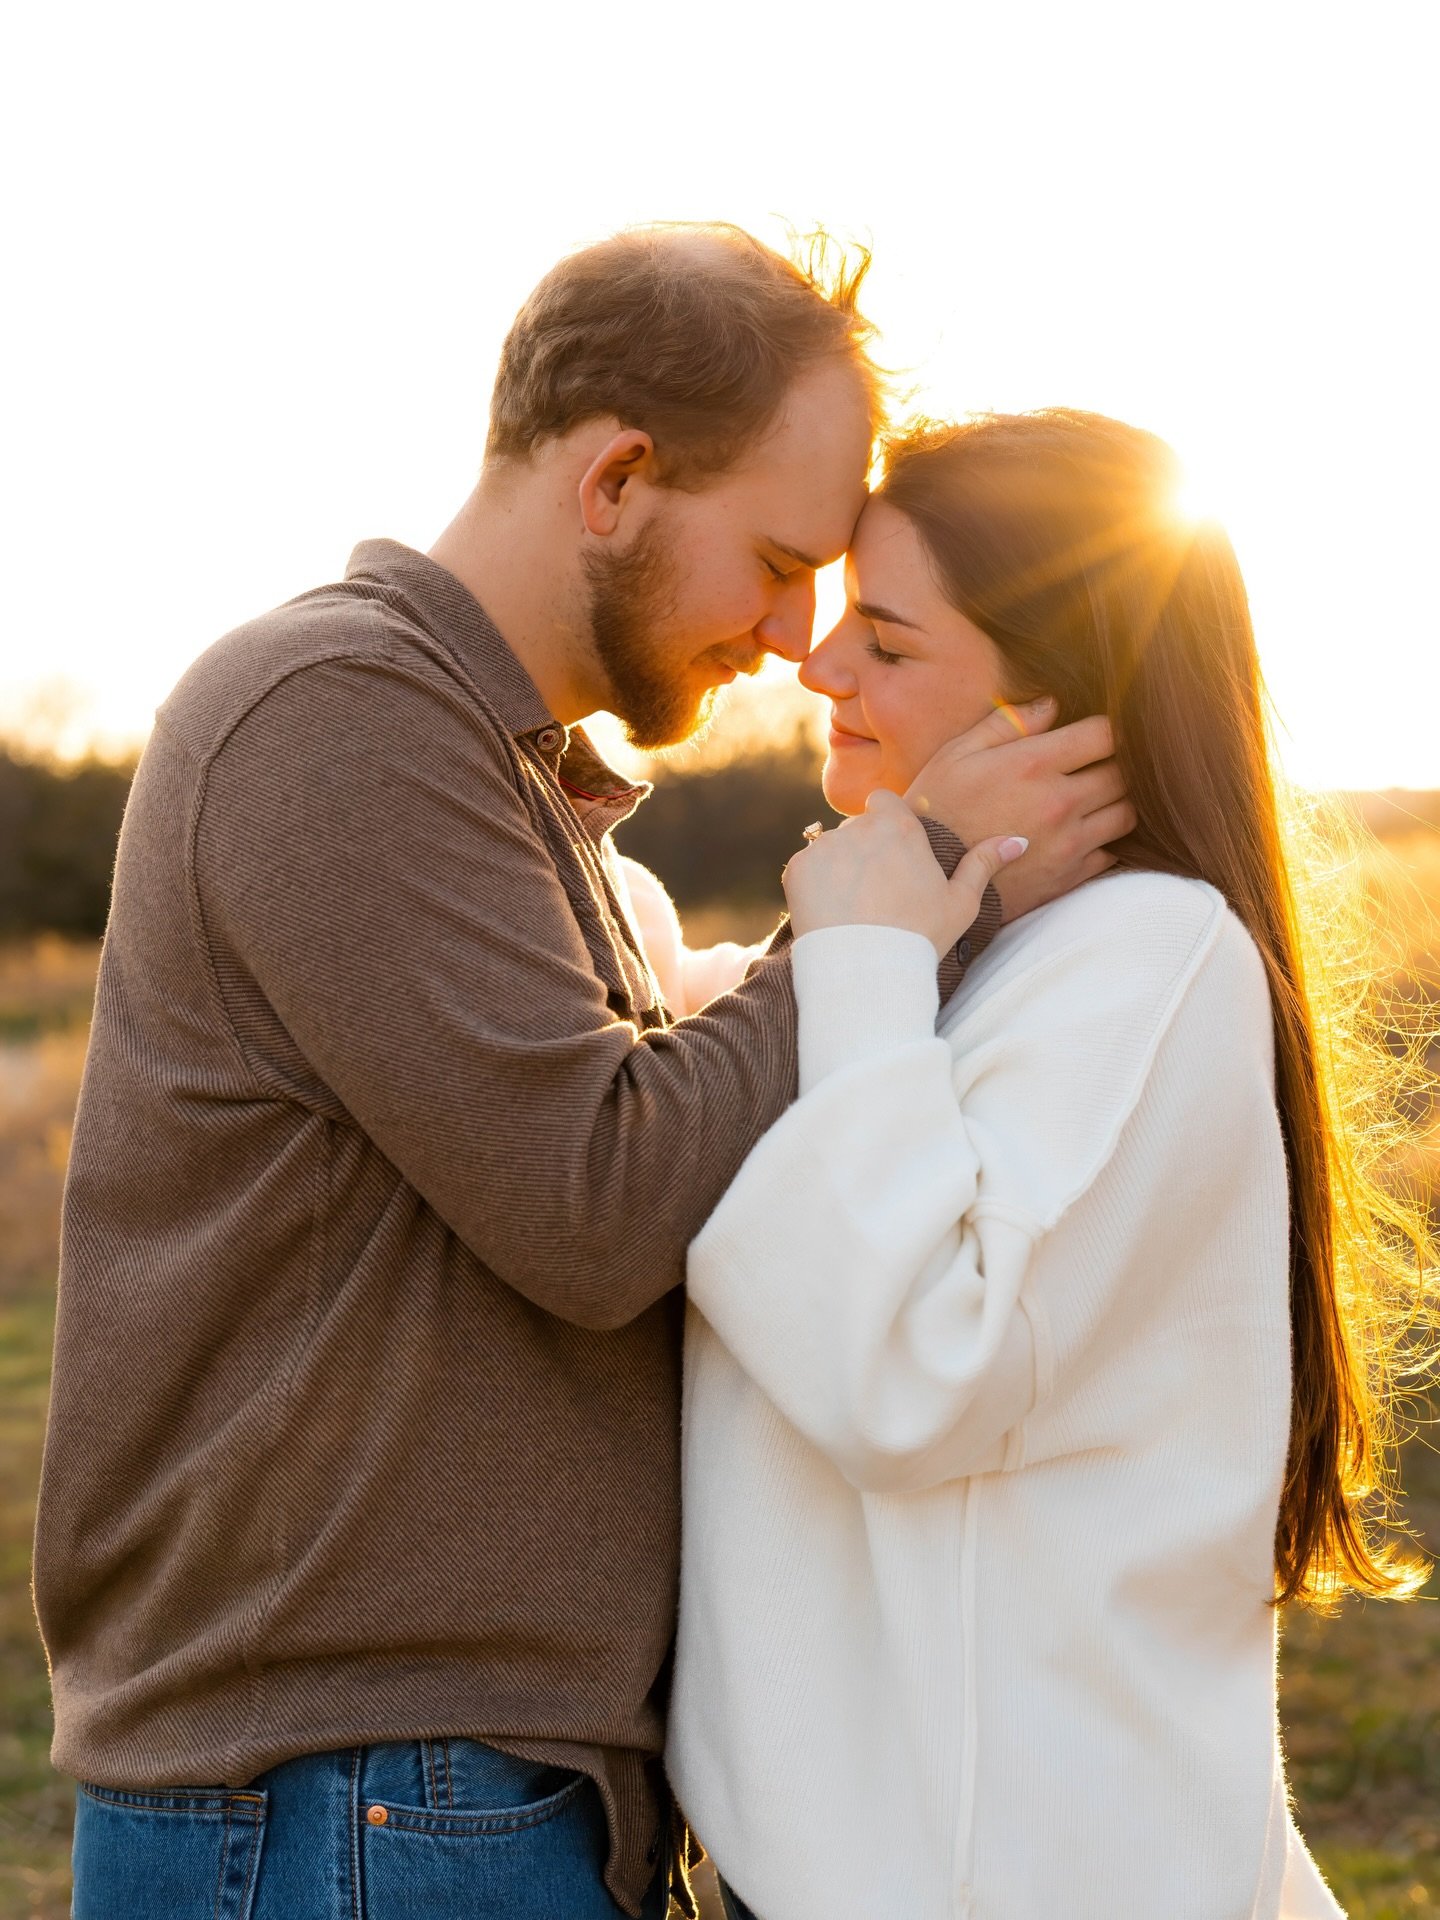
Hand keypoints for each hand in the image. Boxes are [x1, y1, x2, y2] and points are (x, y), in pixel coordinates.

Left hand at [784, 789, 1029, 957]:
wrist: (869, 971)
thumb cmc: (921, 936)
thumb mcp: (962, 903)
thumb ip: (984, 863)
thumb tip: (1018, 840)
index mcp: (898, 827)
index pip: (884, 801)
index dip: (886, 823)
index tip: (892, 852)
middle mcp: (858, 827)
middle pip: (857, 828)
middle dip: (864, 851)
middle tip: (876, 894)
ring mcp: (824, 847)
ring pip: (831, 849)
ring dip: (839, 868)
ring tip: (855, 908)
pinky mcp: (797, 869)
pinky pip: (807, 869)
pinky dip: (815, 887)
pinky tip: (834, 913)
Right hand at [906, 699, 1135, 922]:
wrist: (930, 881)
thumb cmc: (936, 811)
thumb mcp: (956, 756)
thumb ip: (1006, 724)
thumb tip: (1051, 704)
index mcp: (1033, 765)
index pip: (1105, 734)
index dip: (1107, 728)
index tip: (1094, 733)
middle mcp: (1060, 802)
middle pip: (1123, 773)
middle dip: (1115, 763)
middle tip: (1096, 764)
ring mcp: (1069, 843)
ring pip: (1127, 813)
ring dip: (1116, 801)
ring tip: (1095, 797)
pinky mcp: (1069, 875)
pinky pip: (1111, 852)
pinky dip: (1105, 840)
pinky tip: (1082, 832)